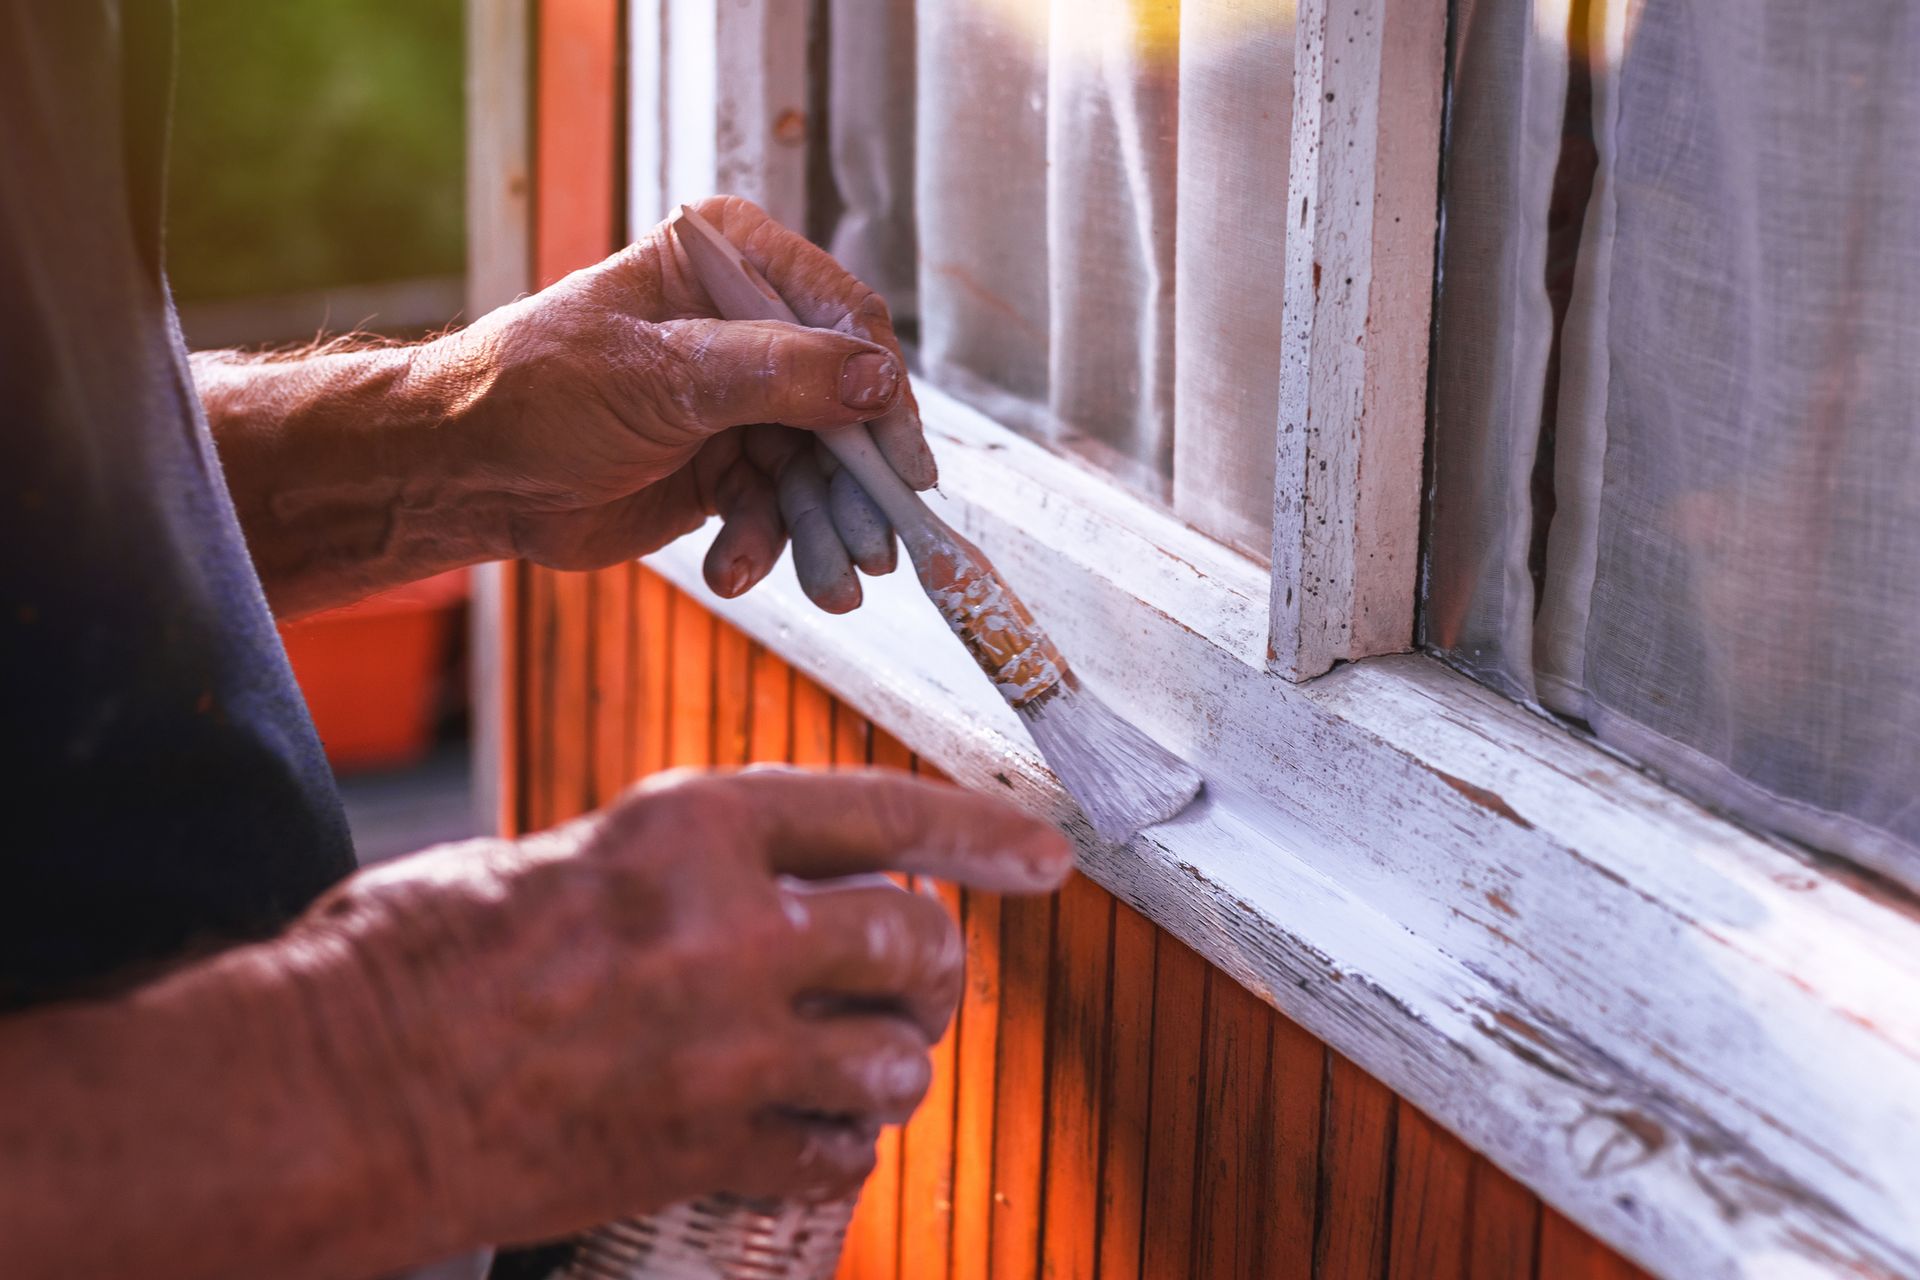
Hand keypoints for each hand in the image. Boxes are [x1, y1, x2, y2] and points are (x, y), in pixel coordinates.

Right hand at [304, 768, 1069, 1247]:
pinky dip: (838, 1145)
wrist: (333, 1090)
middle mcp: (727, 931)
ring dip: (888, 1063)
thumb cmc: (414, 957)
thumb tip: (761, 884)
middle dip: (931, 967)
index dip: (977, 830)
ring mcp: (720, 1051)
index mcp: (689, 829)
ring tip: (850, 1060)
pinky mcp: (698, 1150)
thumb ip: (678, 868)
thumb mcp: (560, 855)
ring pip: (892, 1062)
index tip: (1043, 855)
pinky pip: (834, 1156)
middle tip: (912, 981)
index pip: (879, 812)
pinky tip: (803, 1132)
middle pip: (912, 944)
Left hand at [424, 196, 932, 612]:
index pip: (842, 319)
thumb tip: (880, 380)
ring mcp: (740, 401)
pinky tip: (732, 570)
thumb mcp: (664, 375)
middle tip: (874, 551)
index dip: (881, 392)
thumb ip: (778, 374)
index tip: (903, 463)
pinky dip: (764, 545)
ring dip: (821, 531)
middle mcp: (747, 327)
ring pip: (818, 469)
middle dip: (854, 485)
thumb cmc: (540, 391)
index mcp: (730, 264)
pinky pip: (777, 509)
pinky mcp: (726, 468)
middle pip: (843, 405)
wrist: (467, 473)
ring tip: (830, 588)